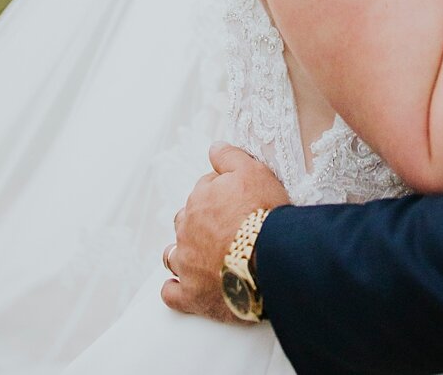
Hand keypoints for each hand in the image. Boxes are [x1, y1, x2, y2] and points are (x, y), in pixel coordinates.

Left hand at [161, 143, 289, 321]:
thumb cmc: (264, 212)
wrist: (271, 258)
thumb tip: (213, 147)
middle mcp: (187, 231)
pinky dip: (175, 290)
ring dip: (183, 253)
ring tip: (201, 256)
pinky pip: (171, 294)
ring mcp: (186, 265)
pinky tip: (183, 287)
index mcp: (198, 200)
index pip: (202, 192)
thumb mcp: (253, 171)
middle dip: (199, 223)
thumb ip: (229, 157)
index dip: (220, 196)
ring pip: (173, 255)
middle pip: (185, 222)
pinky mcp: (191, 296)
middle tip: (223, 228)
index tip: (236, 203)